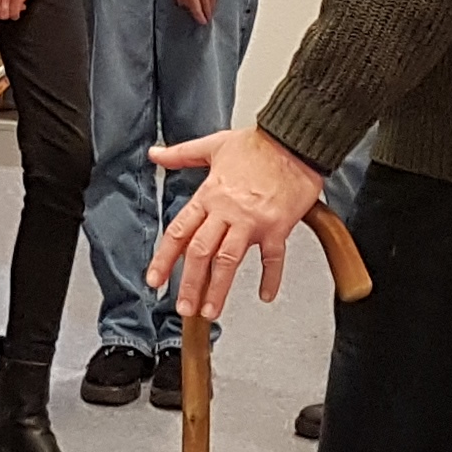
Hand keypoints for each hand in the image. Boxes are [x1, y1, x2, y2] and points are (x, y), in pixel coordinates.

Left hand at [146, 127, 329, 324]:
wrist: (295, 140)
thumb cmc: (259, 144)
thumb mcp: (213, 144)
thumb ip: (181, 154)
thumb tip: (155, 153)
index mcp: (209, 194)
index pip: (179, 232)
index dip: (165, 258)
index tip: (156, 280)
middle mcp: (227, 211)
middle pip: (201, 253)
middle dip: (189, 284)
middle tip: (183, 308)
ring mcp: (252, 221)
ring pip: (229, 260)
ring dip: (218, 289)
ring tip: (210, 311)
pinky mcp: (278, 226)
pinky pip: (273, 257)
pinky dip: (271, 277)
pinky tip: (266, 294)